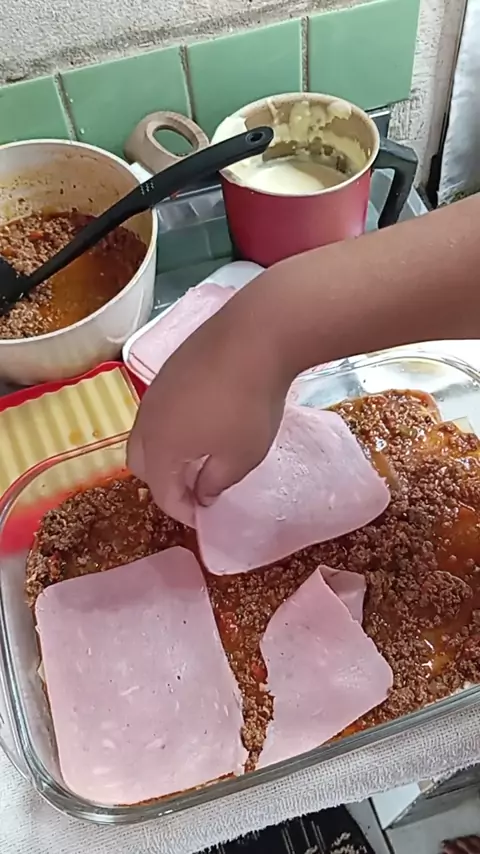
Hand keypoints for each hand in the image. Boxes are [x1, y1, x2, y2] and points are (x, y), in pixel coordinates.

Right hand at [127, 291, 290, 524]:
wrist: (255, 334)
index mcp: (160, 448)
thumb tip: (200, 493)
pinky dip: (171, 426)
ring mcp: (155, 391)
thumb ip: (215, 482)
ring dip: (165, 453)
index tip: (206, 516)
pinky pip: (159, 409)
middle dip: (163, 483)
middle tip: (194, 490)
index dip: (183, 512)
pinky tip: (201, 421)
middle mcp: (147, 420)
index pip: (162, 493)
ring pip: (146, 434)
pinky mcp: (169, 369)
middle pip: (141, 464)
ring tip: (198, 458)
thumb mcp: (242, 456)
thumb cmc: (250, 405)